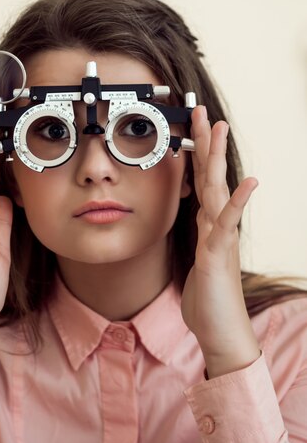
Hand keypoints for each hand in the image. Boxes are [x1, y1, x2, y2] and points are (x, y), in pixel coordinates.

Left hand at [181, 106, 259, 376]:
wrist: (220, 331)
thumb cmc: (209, 297)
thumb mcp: (200, 258)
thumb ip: (202, 235)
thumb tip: (200, 217)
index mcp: (208, 224)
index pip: (202, 180)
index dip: (198, 153)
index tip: (193, 126)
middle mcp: (216, 224)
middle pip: (210, 175)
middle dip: (205, 142)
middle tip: (202, 111)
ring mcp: (220, 236)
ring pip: (217, 189)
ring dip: (217, 158)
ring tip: (220, 128)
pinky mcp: (219, 253)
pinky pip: (228, 223)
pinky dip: (238, 202)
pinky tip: (249, 182)